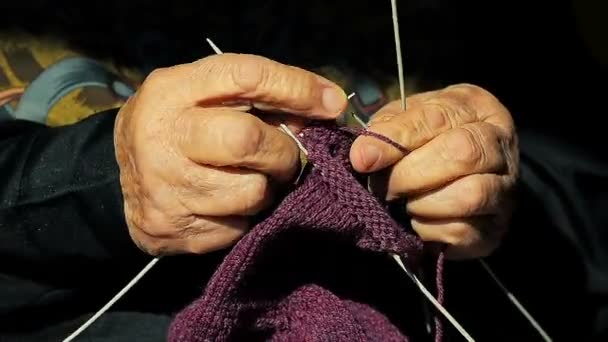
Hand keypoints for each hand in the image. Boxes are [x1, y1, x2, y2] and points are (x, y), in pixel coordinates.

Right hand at [114, 53, 346, 255]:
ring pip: (251, 192)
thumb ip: (259, 96)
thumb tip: (326, 109)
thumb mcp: (206, 95)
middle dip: (282, 151)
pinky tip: (228, 202)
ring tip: (252, 178)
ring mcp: (163, 188)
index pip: (245, 77)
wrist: (116, 177)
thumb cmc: (179, 126)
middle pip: (247, 140)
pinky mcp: (170, 229)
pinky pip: (238, 227)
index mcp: (172, 91)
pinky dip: (246, 215)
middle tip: (284, 155)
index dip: (296, 88)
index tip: (330, 103)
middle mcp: (162, 137)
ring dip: (267, 187)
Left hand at [350, 84, 517, 258]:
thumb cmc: (420, 142)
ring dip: (423, 203)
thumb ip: (383, 131)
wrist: (446, 179)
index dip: (396, 140)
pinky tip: (418, 221)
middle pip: (462, 154)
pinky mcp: (496, 229)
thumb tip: (363, 156)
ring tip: (404, 203)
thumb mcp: (400, 122)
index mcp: (475, 107)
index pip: (438, 118)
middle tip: (385, 186)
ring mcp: (505, 188)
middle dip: (410, 174)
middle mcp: (500, 144)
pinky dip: (430, 230)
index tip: (362, 158)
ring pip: (469, 195)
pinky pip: (464, 232)